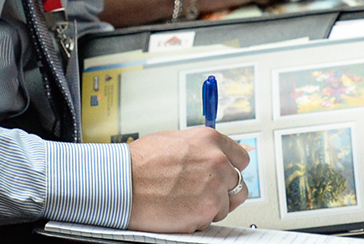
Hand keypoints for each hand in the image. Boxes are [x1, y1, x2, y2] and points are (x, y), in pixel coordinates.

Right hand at [127, 128, 249, 231]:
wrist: (122, 183)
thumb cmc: (139, 162)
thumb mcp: (175, 141)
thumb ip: (199, 149)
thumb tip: (209, 157)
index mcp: (211, 140)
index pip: (241, 159)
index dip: (231, 169)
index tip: (225, 176)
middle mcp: (218, 162)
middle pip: (239, 185)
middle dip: (224, 191)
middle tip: (204, 194)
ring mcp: (214, 187)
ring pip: (226, 206)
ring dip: (210, 207)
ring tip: (185, 202)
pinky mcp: (206, 211)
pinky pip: (210, 221)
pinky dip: (196, 220)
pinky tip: (178, 211)